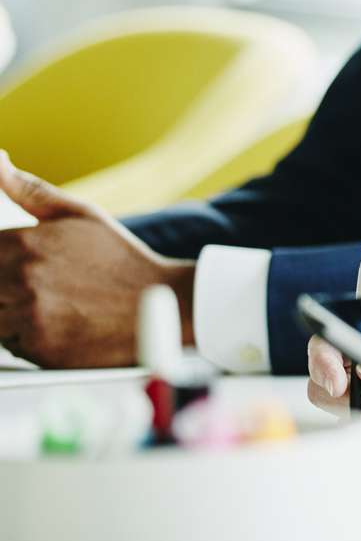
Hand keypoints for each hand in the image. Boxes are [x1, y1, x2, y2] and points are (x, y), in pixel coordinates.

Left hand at [0, 150, 194, 366]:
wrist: (164, 304)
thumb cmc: (120, 259)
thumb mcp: (82, 215)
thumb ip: (30, 191)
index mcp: (27, 242)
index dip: (0, 259)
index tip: (19, 265)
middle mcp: (21, 278)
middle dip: (4, 286)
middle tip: (41, 286)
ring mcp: (27, 315)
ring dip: (9, 312)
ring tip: (48, 306)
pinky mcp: (36, 349)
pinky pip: (7, 344)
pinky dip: (24, 338)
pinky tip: (55, 326)